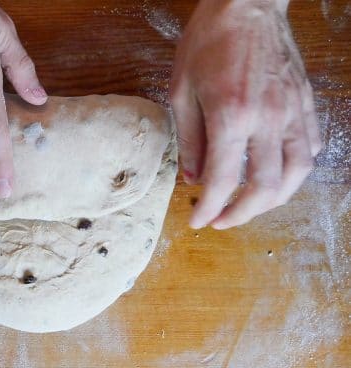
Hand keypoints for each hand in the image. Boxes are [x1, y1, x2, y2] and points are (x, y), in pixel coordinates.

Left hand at [170, 0, 321, 229]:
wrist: (246, 3)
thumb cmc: (207, 42)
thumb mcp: (182, 91)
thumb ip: (189, 140)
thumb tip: (193, 180)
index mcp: (231, 116)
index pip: (222, 181)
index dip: (208, 209)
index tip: (198, 221)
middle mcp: (267, 119)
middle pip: (263, 188)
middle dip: (241, 215)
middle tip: (222, 221)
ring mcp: (292, 111)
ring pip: (295, 174)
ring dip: (272, 201)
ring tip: (249, 207)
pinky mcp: (305, 103)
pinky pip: (309, 149)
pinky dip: (293, 172)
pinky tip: (275, 176)